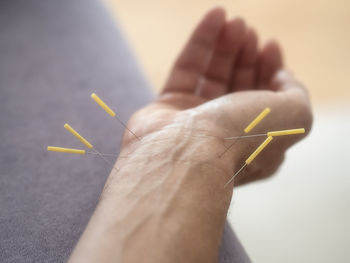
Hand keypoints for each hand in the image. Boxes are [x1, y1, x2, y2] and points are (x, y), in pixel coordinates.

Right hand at [122, 7, 311, 185]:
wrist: (185, 155)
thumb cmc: (242, 137)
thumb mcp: (293, 116)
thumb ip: (296, 94)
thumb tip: (280, 77)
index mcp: (258, 142)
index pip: (267, 102)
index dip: (271, 71)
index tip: (270, 45)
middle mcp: (227, 133)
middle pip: (239, 87)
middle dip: (247, 57)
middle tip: (249, 31)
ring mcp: (196, 122)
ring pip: (212, 76)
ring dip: (225, 46)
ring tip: (234, 20)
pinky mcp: (168, 108)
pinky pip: (187, 69)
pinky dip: (201, 42)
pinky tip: (214, 17)